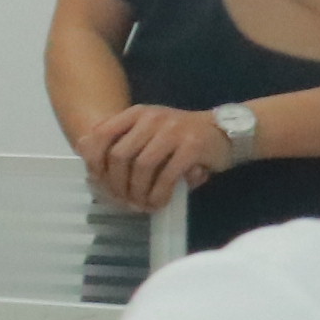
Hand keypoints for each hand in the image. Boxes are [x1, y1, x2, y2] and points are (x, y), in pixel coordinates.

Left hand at [78, 104, 225, 210]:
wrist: (225, 132)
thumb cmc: (180, 138)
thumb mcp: (149, 134)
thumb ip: (125, 145)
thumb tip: (95, 174)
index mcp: (136, 114)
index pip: (101, 133)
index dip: (94, 159)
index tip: (96, 180)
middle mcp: (151, 118)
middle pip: (119, 154)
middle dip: (116, 183)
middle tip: (122, 200)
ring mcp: (173, 130)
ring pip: (142, 166)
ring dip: (137, 191)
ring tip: (140, 205)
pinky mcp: (192, 146)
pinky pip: (167, 175)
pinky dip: (159, 193)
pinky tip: (158, 203)